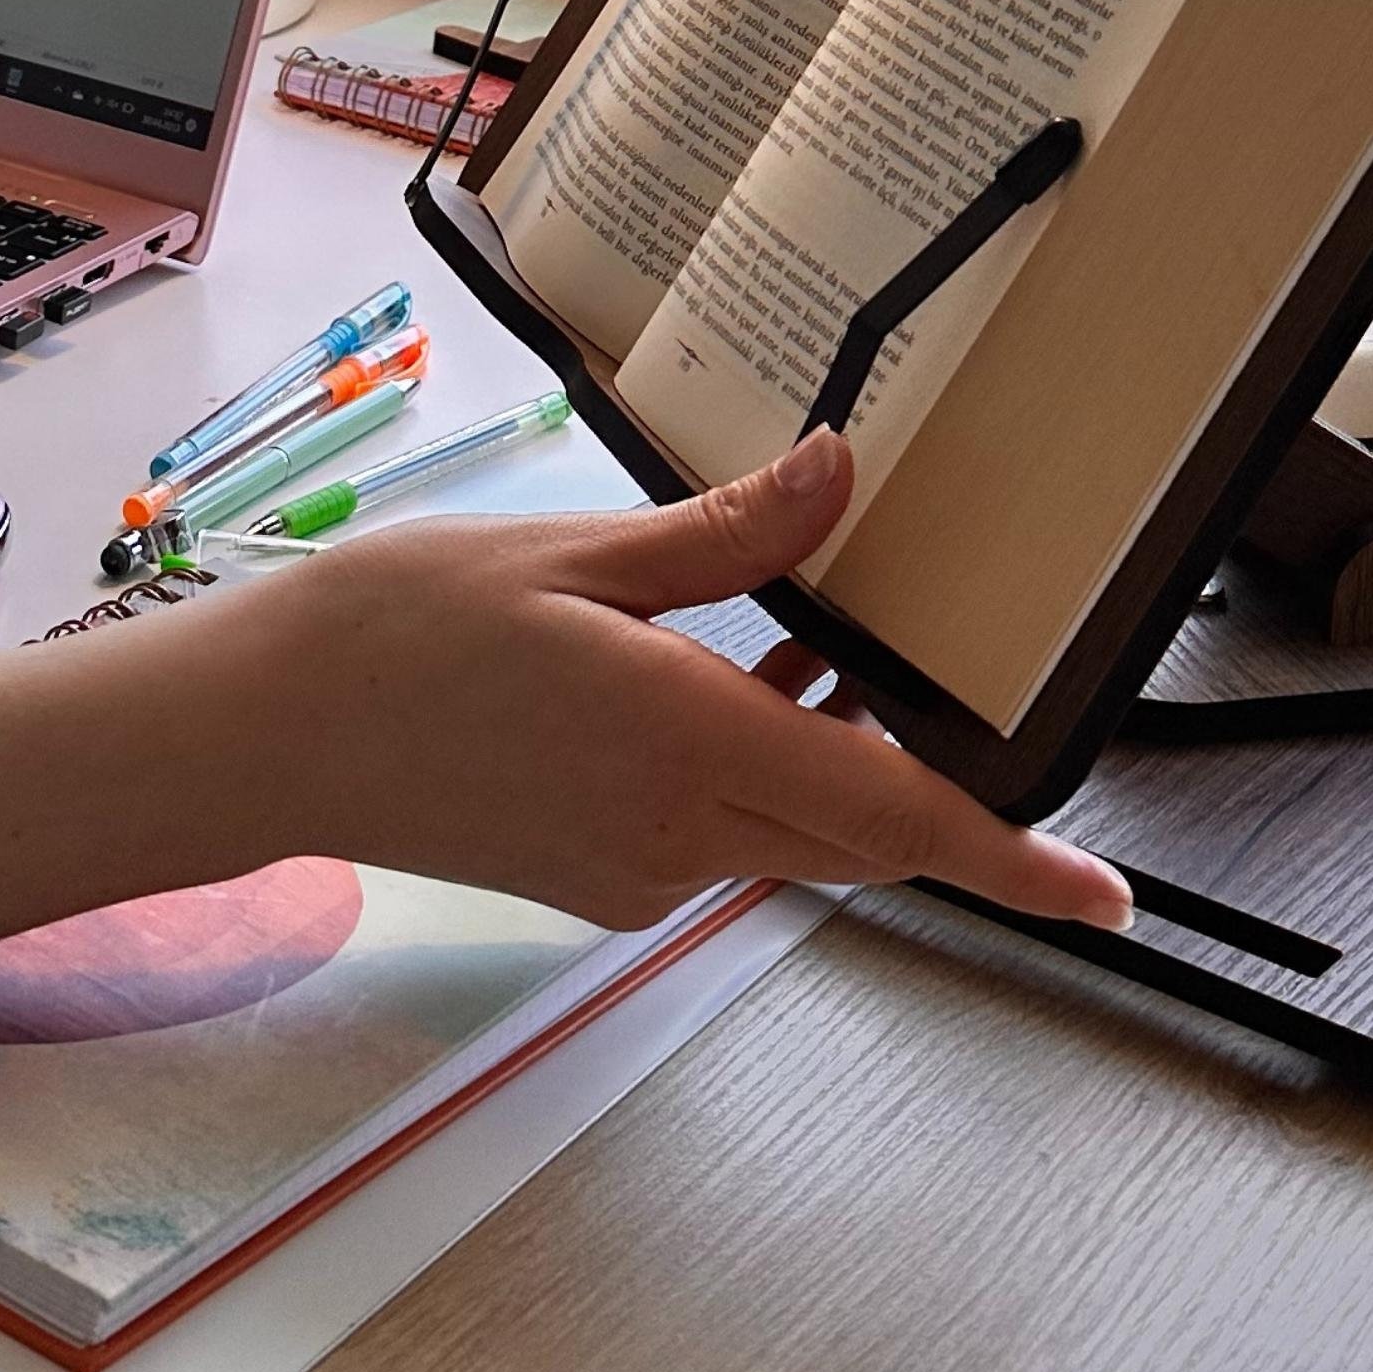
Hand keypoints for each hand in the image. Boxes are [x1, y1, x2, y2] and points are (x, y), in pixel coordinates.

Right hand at [241, 426, 1135, 933]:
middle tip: (948, 685)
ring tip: (813, 640)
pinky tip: (714, 678)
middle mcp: (676, 834)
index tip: (1107, 898)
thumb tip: (841, 472)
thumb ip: (727, 537)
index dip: (1011, 860)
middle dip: (926, 782)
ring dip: (827, 758)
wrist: (265, 735)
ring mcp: (631, 874)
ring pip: (791, 833)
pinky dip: (750, 772)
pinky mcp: (590, 885)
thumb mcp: (577, 555)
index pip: (894, 819)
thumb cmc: (403, 631)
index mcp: (687, 748)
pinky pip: (718, 838)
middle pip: (859, 833)